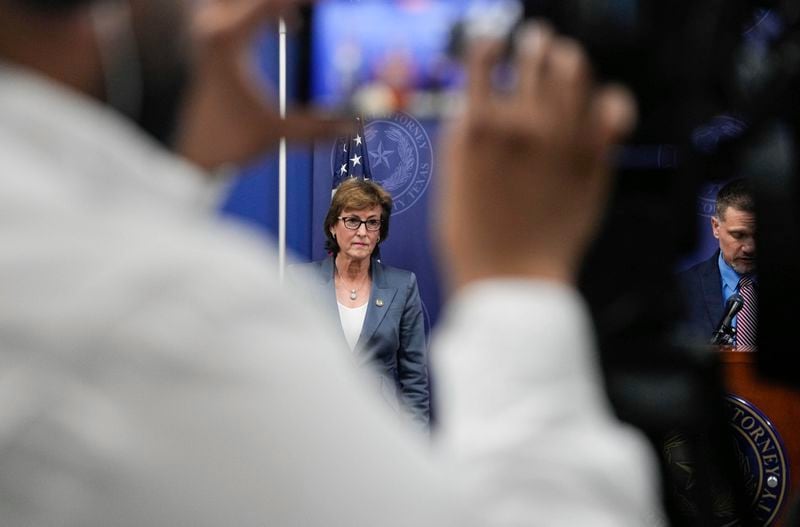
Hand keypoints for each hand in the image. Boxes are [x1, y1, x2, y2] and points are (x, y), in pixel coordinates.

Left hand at [176, 0, 350, 170]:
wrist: (177, 155)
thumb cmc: (219, 142)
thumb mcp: (275, 132)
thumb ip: (318, 128)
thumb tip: (353, 126)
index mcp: (227, 38)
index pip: (272, 1)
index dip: (305, 0)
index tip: (328, 4)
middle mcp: (209, 25)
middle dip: (285, 3)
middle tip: (313, 9)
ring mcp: (203, 30)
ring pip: (239, 4)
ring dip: (271, 8)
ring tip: (302, 16)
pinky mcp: (204, 42)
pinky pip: (233, 11)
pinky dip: (261, 12)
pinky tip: (287, 26)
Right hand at [437, 22, 635, 289]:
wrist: (510, 280)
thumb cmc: (472, 238)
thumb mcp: (449, 178)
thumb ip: (464, 134)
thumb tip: (477, 105)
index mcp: (479, 126)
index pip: (483, 57)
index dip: (488, 45)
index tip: (492, 44)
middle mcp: (523, 123)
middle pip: (535, 56)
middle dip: (535, 43)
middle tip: (538, 40)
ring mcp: (563, 139)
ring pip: (574, 70)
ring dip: (568, 58)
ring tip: (566, 59)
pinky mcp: (594, 159)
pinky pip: (613, 108)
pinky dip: (610, 98)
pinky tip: (603, 99)